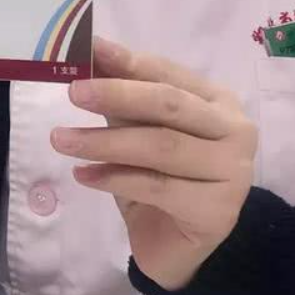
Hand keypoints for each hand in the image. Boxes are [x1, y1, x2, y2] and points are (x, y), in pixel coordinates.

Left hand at [51, 38, 257, 290]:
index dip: (128, 62)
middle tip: (73, 92)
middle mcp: (234, 130)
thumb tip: (88, 58)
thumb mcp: (138, 132)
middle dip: (117, 94)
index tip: (89, 49)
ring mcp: (233, 171)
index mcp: (217, 102)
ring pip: (161, 147)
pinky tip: (82, 174)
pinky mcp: (217, 210)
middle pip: (169, 105)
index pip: (169, 74)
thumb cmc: (158, 180)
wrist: (175, 244)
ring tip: (60, 139)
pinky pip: (157, 187)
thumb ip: (122, 101)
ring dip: (104, 141)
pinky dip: (114, 178)